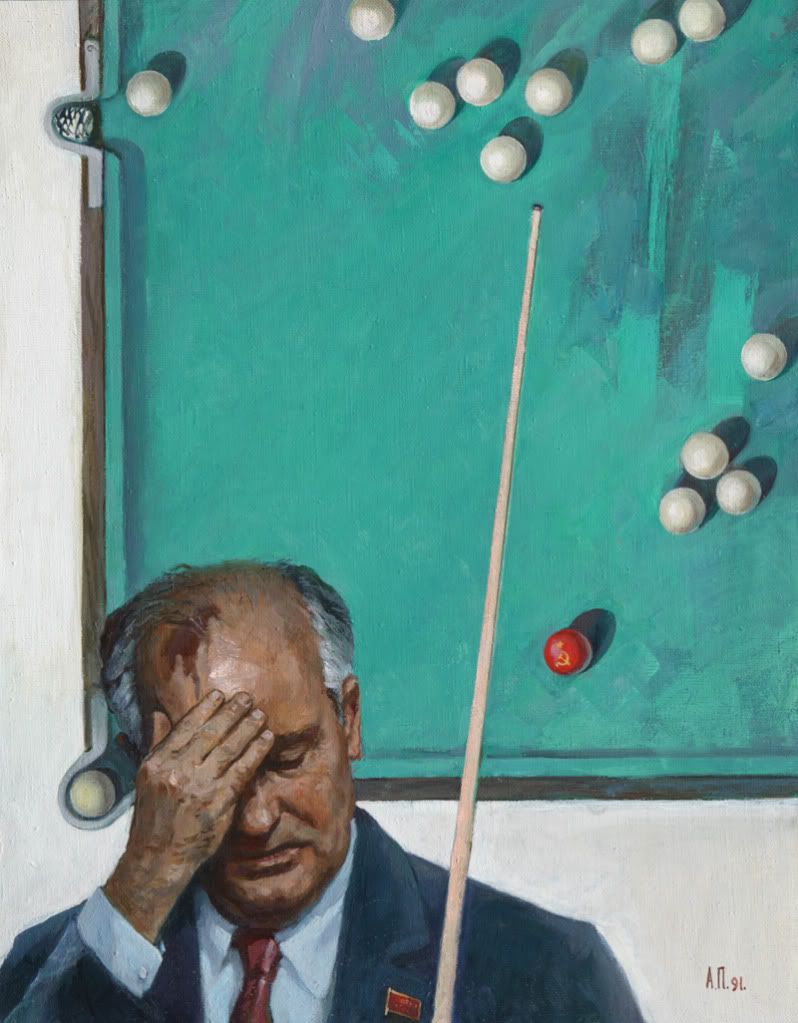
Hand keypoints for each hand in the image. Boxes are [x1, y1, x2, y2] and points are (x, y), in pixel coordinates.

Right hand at [104, 679, 272, 942]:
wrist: (158, 857)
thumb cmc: (154, 816)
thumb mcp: (146, 777)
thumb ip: (156, 743)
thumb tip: (158, 713)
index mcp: (157, 762)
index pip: (185, 726)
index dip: (206, 708)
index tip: (221, 694)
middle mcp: (176, 770)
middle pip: (211, 733)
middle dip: (232, 712)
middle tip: (248, 698)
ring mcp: (198, 786)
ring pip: (229, 749)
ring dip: (248, 728)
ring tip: (260, 715)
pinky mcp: (218, 802)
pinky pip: (242, 770)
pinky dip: (256, 752)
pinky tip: (266, 740)